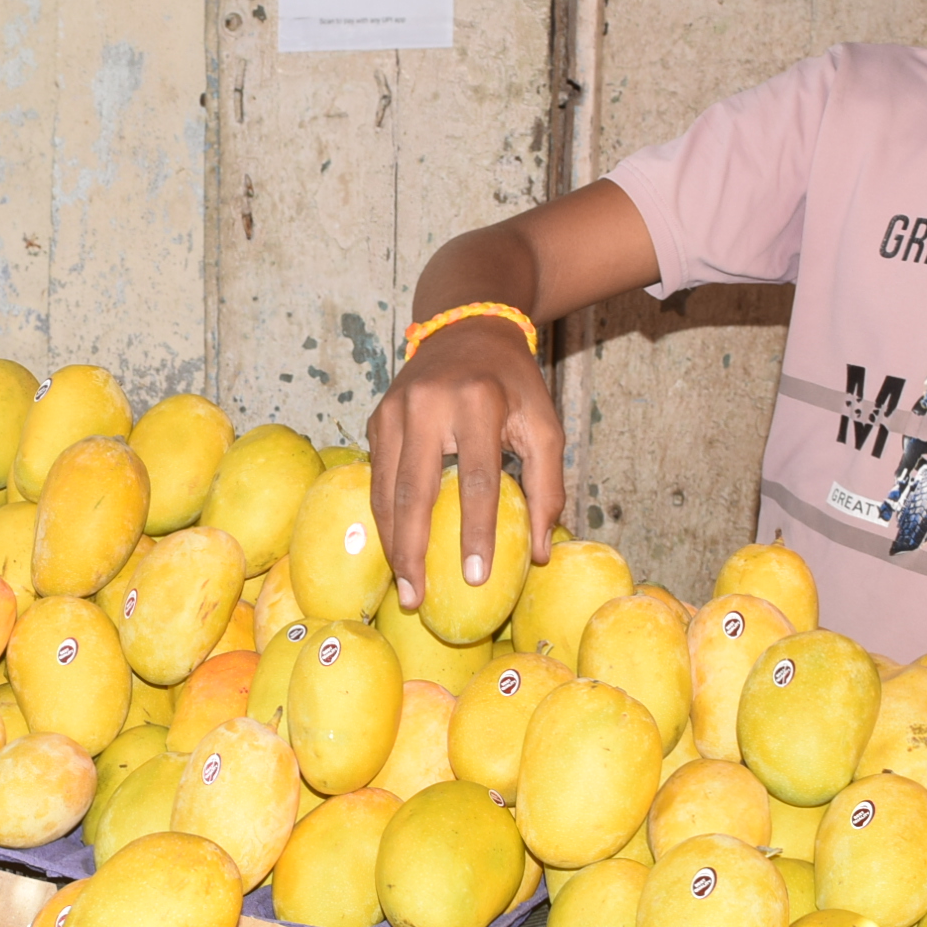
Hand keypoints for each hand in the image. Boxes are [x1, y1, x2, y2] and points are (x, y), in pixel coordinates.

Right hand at [367, 315, 561, 610]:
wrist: (466, 327)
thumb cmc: (513, 384)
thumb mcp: (545, 424)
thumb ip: (549, 486)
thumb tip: (539, 554)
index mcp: (477, 401)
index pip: (477, 479)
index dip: (476, 532)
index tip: (475, 577)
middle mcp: (428, 403)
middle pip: (414, 492)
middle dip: (412, 552)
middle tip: (415, 598)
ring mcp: (394, 409)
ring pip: (385, 490)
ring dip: (392, 543)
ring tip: (402, 586)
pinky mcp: (377, 417)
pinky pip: (378, 477)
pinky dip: (385, 518)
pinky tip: (395, 549)